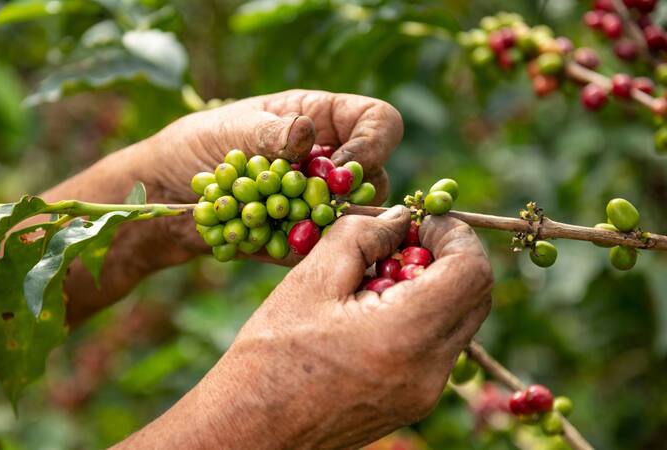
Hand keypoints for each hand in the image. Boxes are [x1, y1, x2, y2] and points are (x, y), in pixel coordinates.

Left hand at [54, 89, 401, 323]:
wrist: (164, 196)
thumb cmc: (194, 147)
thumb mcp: (229, 131)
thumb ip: (269, 133)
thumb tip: (307, 134)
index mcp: (319, 118)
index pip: (378, 123)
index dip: (373, 144)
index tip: (340, 167)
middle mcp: (326, 161)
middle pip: (375, 179)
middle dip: (351, 194)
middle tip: (317, 203)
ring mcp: (315, 202)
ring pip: (353, 220)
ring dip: (326, 225)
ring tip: (282, 221)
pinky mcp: (300, 237)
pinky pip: (319, 249)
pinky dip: (300, 248)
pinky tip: (267, 240)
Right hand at [123, 206, 492, 448]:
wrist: (250, 430)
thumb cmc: (269, 356)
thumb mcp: (310, 281)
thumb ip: (361, 236)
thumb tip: (398, 219)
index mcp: (404, 336)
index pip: (471, 271)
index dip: (453, 233)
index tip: (415, 222)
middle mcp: (428, 372)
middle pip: (476, 297)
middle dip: (448, 256)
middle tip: (401, 241)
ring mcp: (424, 393)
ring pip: (460, 322)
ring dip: (434, 286)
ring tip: (379, 276)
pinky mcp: (413, 403)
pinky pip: (439, 347)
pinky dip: (421, 315)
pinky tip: (372, 310)